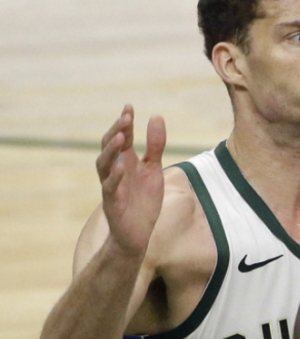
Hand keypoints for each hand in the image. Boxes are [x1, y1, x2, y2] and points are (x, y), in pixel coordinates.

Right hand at [96, 105, 165, 256]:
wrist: (139, 232)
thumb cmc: (144, 200)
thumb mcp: (154, 170)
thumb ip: (155, 146)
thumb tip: (156, 116)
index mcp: (126, 162)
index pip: (122, 137)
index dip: (124, 122)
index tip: (129, 106)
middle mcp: (116, 171)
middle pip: (109, 146)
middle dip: (116, 131)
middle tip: (126, 117)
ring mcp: (112, 186)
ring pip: (104, 164)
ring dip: (111, 150)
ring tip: (122, 137)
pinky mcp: (112, 203)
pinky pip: (109, 188)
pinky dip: (114, 177)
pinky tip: (122, 166)